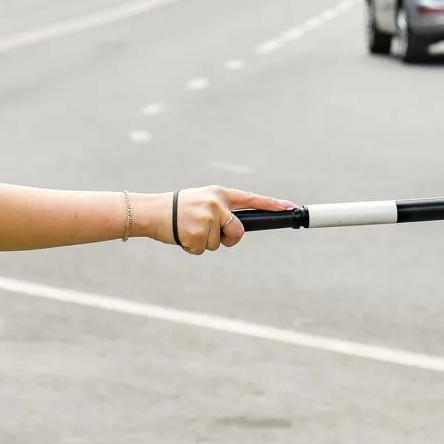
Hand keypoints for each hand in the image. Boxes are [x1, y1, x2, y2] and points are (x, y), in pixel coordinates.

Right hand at [167, 186, 295, 254]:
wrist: (152, 211)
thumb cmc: (178, 207)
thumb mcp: (202, 200)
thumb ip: (221, 209)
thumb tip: (237, 228)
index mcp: (219, 194)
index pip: (251, 199)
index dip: (272, 204)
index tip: (291, 207)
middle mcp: (216, 205)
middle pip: (238, 232)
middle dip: (228, 238)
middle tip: (211, 233)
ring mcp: (207, 220)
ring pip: (218, 244)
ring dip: (204, 242)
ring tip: (188, 228)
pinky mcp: (196, 234)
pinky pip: (203, 250)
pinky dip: (193, 247)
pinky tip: (183, 236)